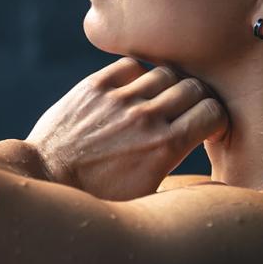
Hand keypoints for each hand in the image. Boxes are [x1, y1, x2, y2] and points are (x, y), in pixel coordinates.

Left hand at [24, 58, 228, 199]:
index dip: (215, 119)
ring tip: (158, 102)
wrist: (48, 179)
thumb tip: (210, 172)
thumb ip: (181, 176)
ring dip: (168, 87)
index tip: (207, 127)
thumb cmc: (99, 197)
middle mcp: (146, 118)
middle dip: (197, 101)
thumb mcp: (148, 196)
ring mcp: (119, 99)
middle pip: (195, 88)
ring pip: (165, 73)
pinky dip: (137, 76)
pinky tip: (131, 93)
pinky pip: (131, 66)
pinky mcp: (94, 87)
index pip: (214, 112)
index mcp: (165, 147)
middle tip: (186, 113)